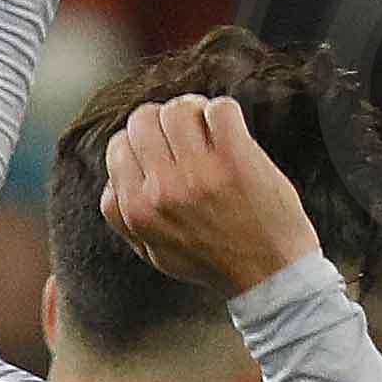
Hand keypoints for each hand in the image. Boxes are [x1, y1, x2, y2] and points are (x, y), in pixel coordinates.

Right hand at [98, 87, 318, 295]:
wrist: (268, 273)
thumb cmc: (213, 262)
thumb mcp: (155, 253)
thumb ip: (126, 219)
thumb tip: (113, 181)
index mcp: (137, 211)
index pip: (118, 148)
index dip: (138, 142)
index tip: (159, 149)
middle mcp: (162, 190)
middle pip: (143, 120)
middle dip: (162, 122)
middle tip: (184, 134)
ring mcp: (199, 172)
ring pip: (177, 108)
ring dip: (193, 112)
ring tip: (207, 129)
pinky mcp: (235, 158)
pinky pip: (219, 109)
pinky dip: (224, 113)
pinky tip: (230, 131)